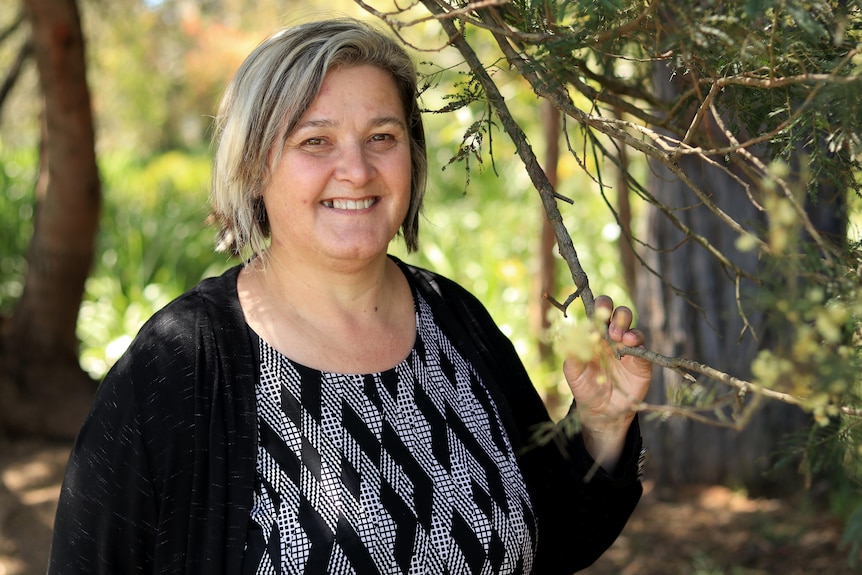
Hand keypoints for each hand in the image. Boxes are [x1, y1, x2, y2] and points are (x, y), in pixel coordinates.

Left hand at [562, 295, 651, 472]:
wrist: (602, 412)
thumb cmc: (585, 388)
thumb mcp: (573, 372)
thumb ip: (572, 353)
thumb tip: (573, 334)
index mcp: (593, 335)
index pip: (596, 311)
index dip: (596, 307)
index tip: (593, 316)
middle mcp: (611, 336)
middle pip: (616, 312)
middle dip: (613, 312)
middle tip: (608, 329)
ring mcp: (627, 346)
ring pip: (630, 323)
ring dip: (624, 323)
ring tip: (618, 336)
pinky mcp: (640, 359)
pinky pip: (642, 342)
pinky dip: (637, 338)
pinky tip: (629, 343)